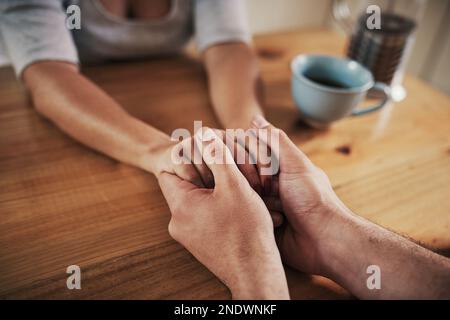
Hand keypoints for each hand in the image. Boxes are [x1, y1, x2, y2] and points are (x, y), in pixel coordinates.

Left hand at [158, 128, 288, 298]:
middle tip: (228, 175)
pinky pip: (203, 219)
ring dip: (215, 194)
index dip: (188, 161)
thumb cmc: (246, 230)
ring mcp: (188, 237)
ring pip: (196, 203)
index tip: (207, 158)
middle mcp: (178, 223)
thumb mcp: (234, 186)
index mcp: (180, 206)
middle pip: (185, 187)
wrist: (256, 272)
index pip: (170, 172)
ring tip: (238, 194)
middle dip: (206, 177)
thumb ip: (218, 156)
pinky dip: (218, 210)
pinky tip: (238, 211)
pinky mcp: (201, 246)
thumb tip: (206, 134)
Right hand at [250, 116, 351, 274]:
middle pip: (239, 169)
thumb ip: (276, 140)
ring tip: (280, 207)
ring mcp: (259, 201)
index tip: (268, 169)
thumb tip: (255, 119)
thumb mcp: (297, 165)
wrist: (323, 241)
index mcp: (276, 165)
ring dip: (257, 198)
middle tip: (275, 190)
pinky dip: (257, 214)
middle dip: (255, 179)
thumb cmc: (314, 200)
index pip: (246, 149)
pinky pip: (243, 211)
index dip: (250, 156)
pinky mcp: (257, 220)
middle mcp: (265, 181)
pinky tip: (275, 220)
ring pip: (237, 190)